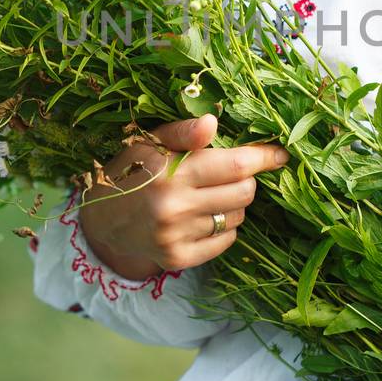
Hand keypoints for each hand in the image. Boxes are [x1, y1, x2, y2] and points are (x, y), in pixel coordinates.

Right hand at [77, 112, 288, 279]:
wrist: (100, 219)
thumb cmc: (131, 170)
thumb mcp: (150, 141)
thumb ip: (183, 132)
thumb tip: (213, 122)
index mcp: (171, 172)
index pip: (236, 165)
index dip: (264, 158)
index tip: (280, 154)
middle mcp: (174, 207)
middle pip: (244, 192)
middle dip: (246, 179)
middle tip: (230, 173)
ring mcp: (177, 237)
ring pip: (237, 216)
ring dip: (234, 203)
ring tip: (209, 194)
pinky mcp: (179, 259)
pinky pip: (226, 240)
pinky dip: (224, 227)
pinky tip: (203, 216)